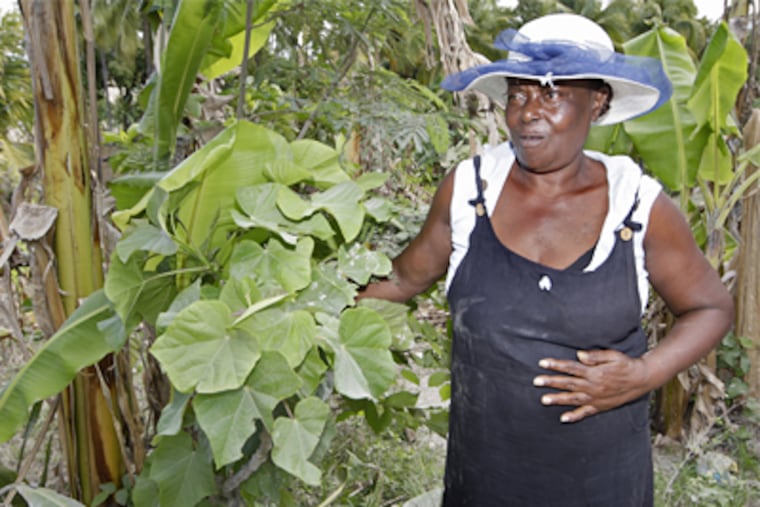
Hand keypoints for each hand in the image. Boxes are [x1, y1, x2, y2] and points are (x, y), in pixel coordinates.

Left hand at [532, 349, 649, 422]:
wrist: (641, 380)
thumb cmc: (626, 364)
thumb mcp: (613, 356)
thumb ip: (595, 356)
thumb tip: (578, 355)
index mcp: (594, 373)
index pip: (571, 368)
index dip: (555, 365)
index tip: (542, 363)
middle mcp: (593, 386)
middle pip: (568, 383)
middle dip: (551, 382)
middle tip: (536, 381)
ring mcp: (596, 398)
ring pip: (573, 399)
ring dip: (558, 399)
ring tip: (543, 400)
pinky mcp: (600, 406)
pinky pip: (586, 413)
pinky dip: (574, 416)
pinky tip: (563, 418)